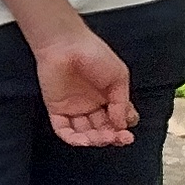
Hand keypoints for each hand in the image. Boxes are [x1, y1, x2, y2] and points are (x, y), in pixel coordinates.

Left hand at [37, 30, 138, 146]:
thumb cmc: (94, 54)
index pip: (118, 120)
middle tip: (118, 138)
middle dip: (112, 137)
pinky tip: (85, 140)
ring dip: (95, 140)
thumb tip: (122, 124)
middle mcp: (92, 105)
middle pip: (103, 130)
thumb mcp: (119, 76)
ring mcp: (74, 108)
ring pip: (85, 133)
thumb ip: (121, 102)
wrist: (66, 44)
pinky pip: (64, 130)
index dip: (123, 128)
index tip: (127, 131)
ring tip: (103, 137)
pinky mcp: (57, 110)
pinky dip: (74, 139)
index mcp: (108, 96)